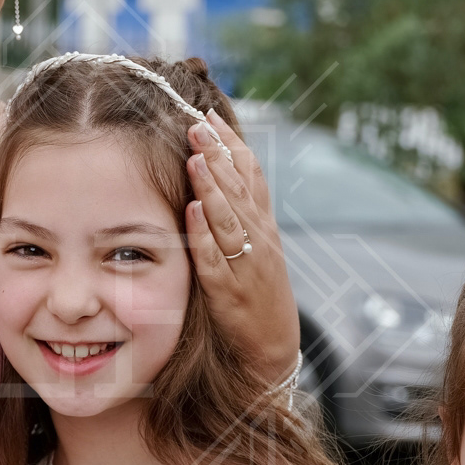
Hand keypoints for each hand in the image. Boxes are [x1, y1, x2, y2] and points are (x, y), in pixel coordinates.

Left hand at [185, 113, 300, 385]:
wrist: (272, 347)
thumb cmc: (257, 292)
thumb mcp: (256, 245)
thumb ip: (240, 210)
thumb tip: (217, 170)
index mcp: (264, 225)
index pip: (250, 174)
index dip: (232, 144)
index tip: (210, 116)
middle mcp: (259, 240)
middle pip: (240, 190)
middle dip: (218, 155)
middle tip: (197, 125)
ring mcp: (246, 266)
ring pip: (230, 221)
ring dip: (212, 189)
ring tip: (195, 159)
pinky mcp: (230, 294)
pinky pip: (215, 261)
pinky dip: (204, 237)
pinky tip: (191, 214)